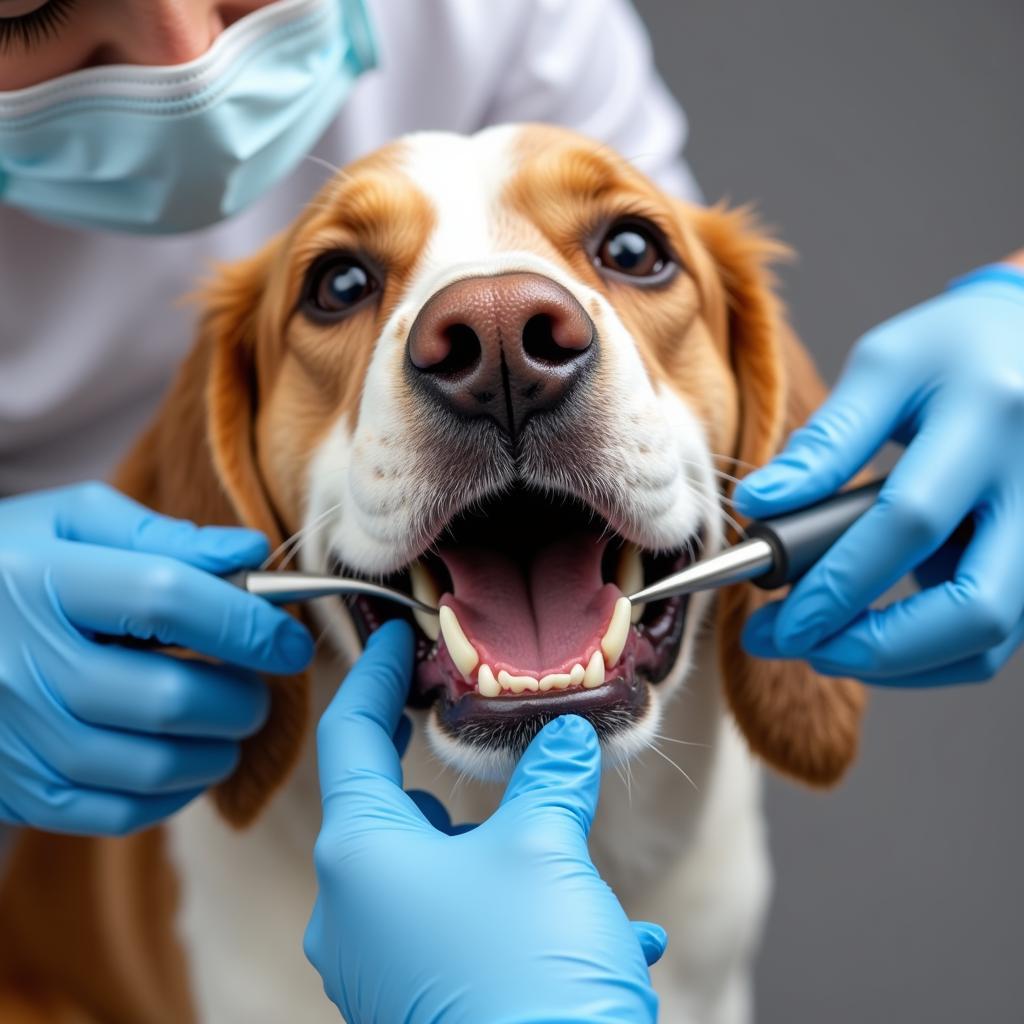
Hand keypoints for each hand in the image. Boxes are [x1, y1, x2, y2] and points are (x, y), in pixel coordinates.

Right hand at [0, 482, 312, 834]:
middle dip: (242, 697)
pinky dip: (177, 793)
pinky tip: (190, 758)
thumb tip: (252, 553)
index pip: (167, 600)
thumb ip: (162, 535)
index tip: (290, 639)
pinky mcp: (18, 789)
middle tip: (262, 685)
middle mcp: (20, 664)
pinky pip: (118, 812)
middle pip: (167, 697)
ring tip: (233, 719)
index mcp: (40, 580)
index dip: (247, 621)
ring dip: (220, 748)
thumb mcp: (73, 523)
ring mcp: (16, 736)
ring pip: (151, 766)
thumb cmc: (17, 565)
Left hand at [305, 620, 664, 1023]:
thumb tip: (563, 741)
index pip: (349, 737)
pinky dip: (521, 917)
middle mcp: (355, 914)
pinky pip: (468, 938)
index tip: (391, 639)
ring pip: (438, 875)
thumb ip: (549, 780)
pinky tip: (606, 931)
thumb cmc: (529, 974)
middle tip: (476, 731)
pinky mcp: (422, 1008)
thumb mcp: (545, 849)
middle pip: (390, 809)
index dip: (370, 676)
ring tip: (562, 847)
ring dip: (499, 853)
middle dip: (443, 773)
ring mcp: (384, 970)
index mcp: (361, 857)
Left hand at [735, 263, 1023, 685]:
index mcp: (989, 421)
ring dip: (898, 660)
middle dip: (874, 647)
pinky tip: (868, 633)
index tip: (777, 616)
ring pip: (988, 637)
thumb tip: (758, 504)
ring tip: (821, 643)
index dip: (839, 582)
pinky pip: (993, 633)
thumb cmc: (956, 348)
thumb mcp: (886, 366)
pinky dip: (927, 651)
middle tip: (795, 643)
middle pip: (975, 609)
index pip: (912, 522)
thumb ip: (825, 441)